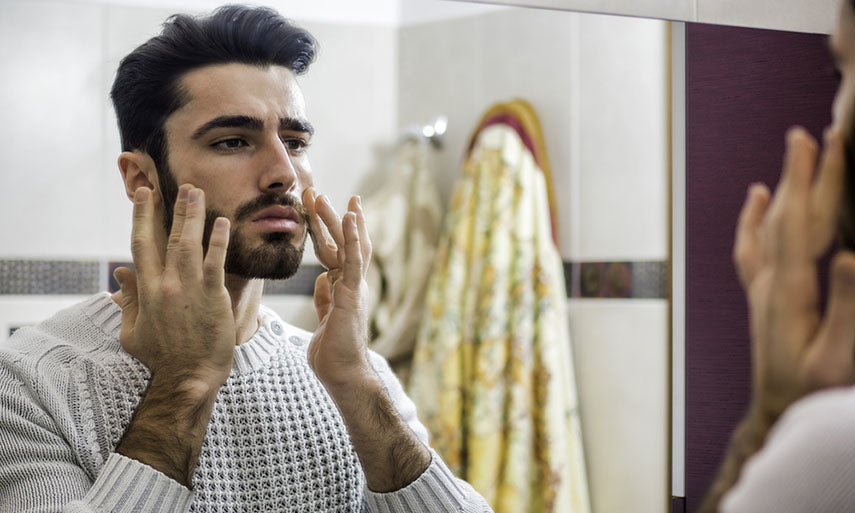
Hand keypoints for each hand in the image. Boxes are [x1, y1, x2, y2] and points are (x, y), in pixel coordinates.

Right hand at [114, 184, 234, 387]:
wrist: (188, 378)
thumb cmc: (161, 358)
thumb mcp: (133, 331)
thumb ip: (129, 299)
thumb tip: (119, 274)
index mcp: (147, 291)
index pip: (141, 245)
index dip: (142, 217)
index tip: (144, 195)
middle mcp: (167, 285)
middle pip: (166, 237)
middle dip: (171, 208)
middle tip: (178, 185)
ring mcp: (191, 290)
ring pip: (190, 244)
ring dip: (193, 215)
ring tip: (197, 192)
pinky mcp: (213, 297)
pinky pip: (216, 262)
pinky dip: (218, 241)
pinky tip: (222, 223)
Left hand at [302, 189, 373, 387]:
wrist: (343, 375)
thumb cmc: (333, 354)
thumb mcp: (325, 319)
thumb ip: (325, 299)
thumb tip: (322, 281)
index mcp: (344, 289)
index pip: (334, 252)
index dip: (325, 231)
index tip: (317, 210)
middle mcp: (353, 284)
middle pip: (342, 243)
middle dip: (330, 217)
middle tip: (318, 192)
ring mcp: (355, 287)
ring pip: (349, 245)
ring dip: (339, 220)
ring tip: (330, 197)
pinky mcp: (354, 292)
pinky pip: (353, 259)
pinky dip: (352, 236)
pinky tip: (350, 216)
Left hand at [734, 126, 854, 426]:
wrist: (778, 417)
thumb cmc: (813, 394)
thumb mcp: (838, 358)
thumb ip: (846, 306)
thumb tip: (850, 255)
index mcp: (787, 292)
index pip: (797, 222)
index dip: (811, 179)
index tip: (820, 140)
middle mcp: (767, 284)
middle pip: (781, 216)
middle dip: (797, 173)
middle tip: (809, 133)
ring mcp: (760, 290)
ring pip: (766, 226)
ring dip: (781, 188)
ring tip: (791, 154)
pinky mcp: (761, 298)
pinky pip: (751, 246)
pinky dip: (753, 217)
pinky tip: (757, 199)